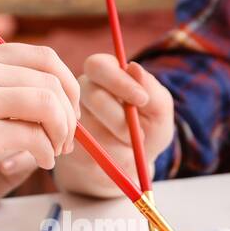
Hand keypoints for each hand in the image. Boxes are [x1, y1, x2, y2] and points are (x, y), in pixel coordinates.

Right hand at [0, 44, 79, 215]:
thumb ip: (8, 94)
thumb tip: (67, 102)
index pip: (44, 58)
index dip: (69, 86)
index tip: (69, 114)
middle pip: (50, 82)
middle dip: (69, 115)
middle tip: (66, 141)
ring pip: (46, 106)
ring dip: (62, 134)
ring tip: (54, 152)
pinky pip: (34, 139)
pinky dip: (46, 153)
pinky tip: (40, 162)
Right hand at [55, 54, 174, 197]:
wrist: (133, 164)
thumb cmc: (148, 130)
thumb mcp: (159, 111)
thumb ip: (152, 89)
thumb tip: (134, 67)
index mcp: (105, 73)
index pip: (99, 66)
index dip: (120, 82)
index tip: (143, 99)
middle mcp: (83, 91)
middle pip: (93, 96)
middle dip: (120, 117)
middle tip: (138, 132)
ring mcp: (72, 117)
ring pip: (93, 127)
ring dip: (120, 139)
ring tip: (132, 143)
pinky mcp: (70, 143)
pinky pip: (90, 149)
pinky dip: (113, 156)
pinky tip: (120, 154)